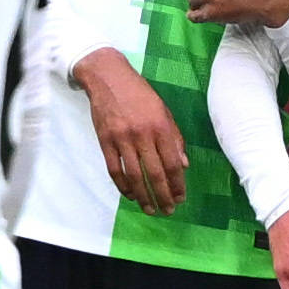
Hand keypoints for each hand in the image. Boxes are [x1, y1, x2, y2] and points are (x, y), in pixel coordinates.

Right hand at [78, 51, 187, 213]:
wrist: (108, 78)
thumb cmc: (140, 94)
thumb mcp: (164, 111)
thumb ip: (175, 138)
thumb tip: (184, 165)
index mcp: (161, 127)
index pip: (173, 163)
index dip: (178, 184)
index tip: (181, 198)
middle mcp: (143, 135)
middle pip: (155, 174)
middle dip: (163, 196)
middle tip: (168, 210)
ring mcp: (122, 139)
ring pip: (134, 176)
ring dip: (144, 196)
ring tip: (149, 209)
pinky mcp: (105, 141)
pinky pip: (114, 169)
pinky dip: (122, 185)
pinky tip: (130, 195)